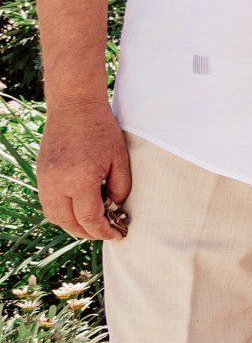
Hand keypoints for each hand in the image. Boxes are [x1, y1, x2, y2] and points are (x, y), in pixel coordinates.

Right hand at [37, 102, 130, 240]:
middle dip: (88, 233)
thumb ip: (119, 187)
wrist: (74, 107)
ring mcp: (44, 180)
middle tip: (106, 232)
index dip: (104, 232)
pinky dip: (62, 213)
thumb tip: (114, 208)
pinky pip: (48, 204)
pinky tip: (78, 210)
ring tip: (92, 225)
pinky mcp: (40, 175)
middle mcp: (56, 183)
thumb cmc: (101, 130)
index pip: (88, 219)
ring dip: (72, 225)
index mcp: (79, 179)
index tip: (118, 235)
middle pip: (68, 223)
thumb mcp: (119, 159)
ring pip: (54, 216)